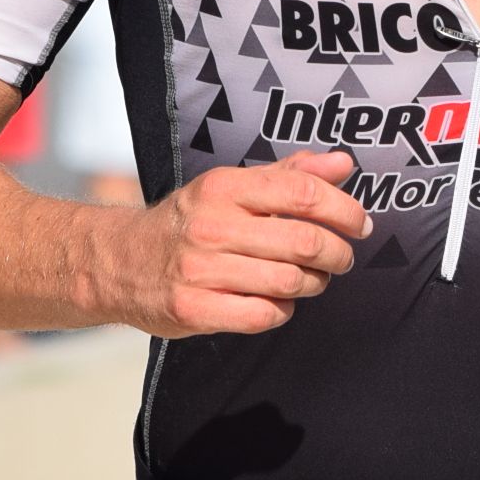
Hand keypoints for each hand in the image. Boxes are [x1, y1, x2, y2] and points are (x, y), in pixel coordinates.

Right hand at [107, 150, 370, 337]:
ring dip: (312, 284)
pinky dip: (281, 311)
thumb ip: (289, 175)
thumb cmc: (188, 223)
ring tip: (308, 280)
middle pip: (304, 241)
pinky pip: (263, 315)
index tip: (360, 224)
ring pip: (289, 282)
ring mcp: (200, 269)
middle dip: (336, 254)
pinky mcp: (193, 309)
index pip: (302, 192)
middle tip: (341, 258)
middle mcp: (212, 225)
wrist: (119, 262)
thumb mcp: (231, 187)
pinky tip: (276, 302)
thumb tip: (343, 163)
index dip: (344, 210)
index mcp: (225, 187)